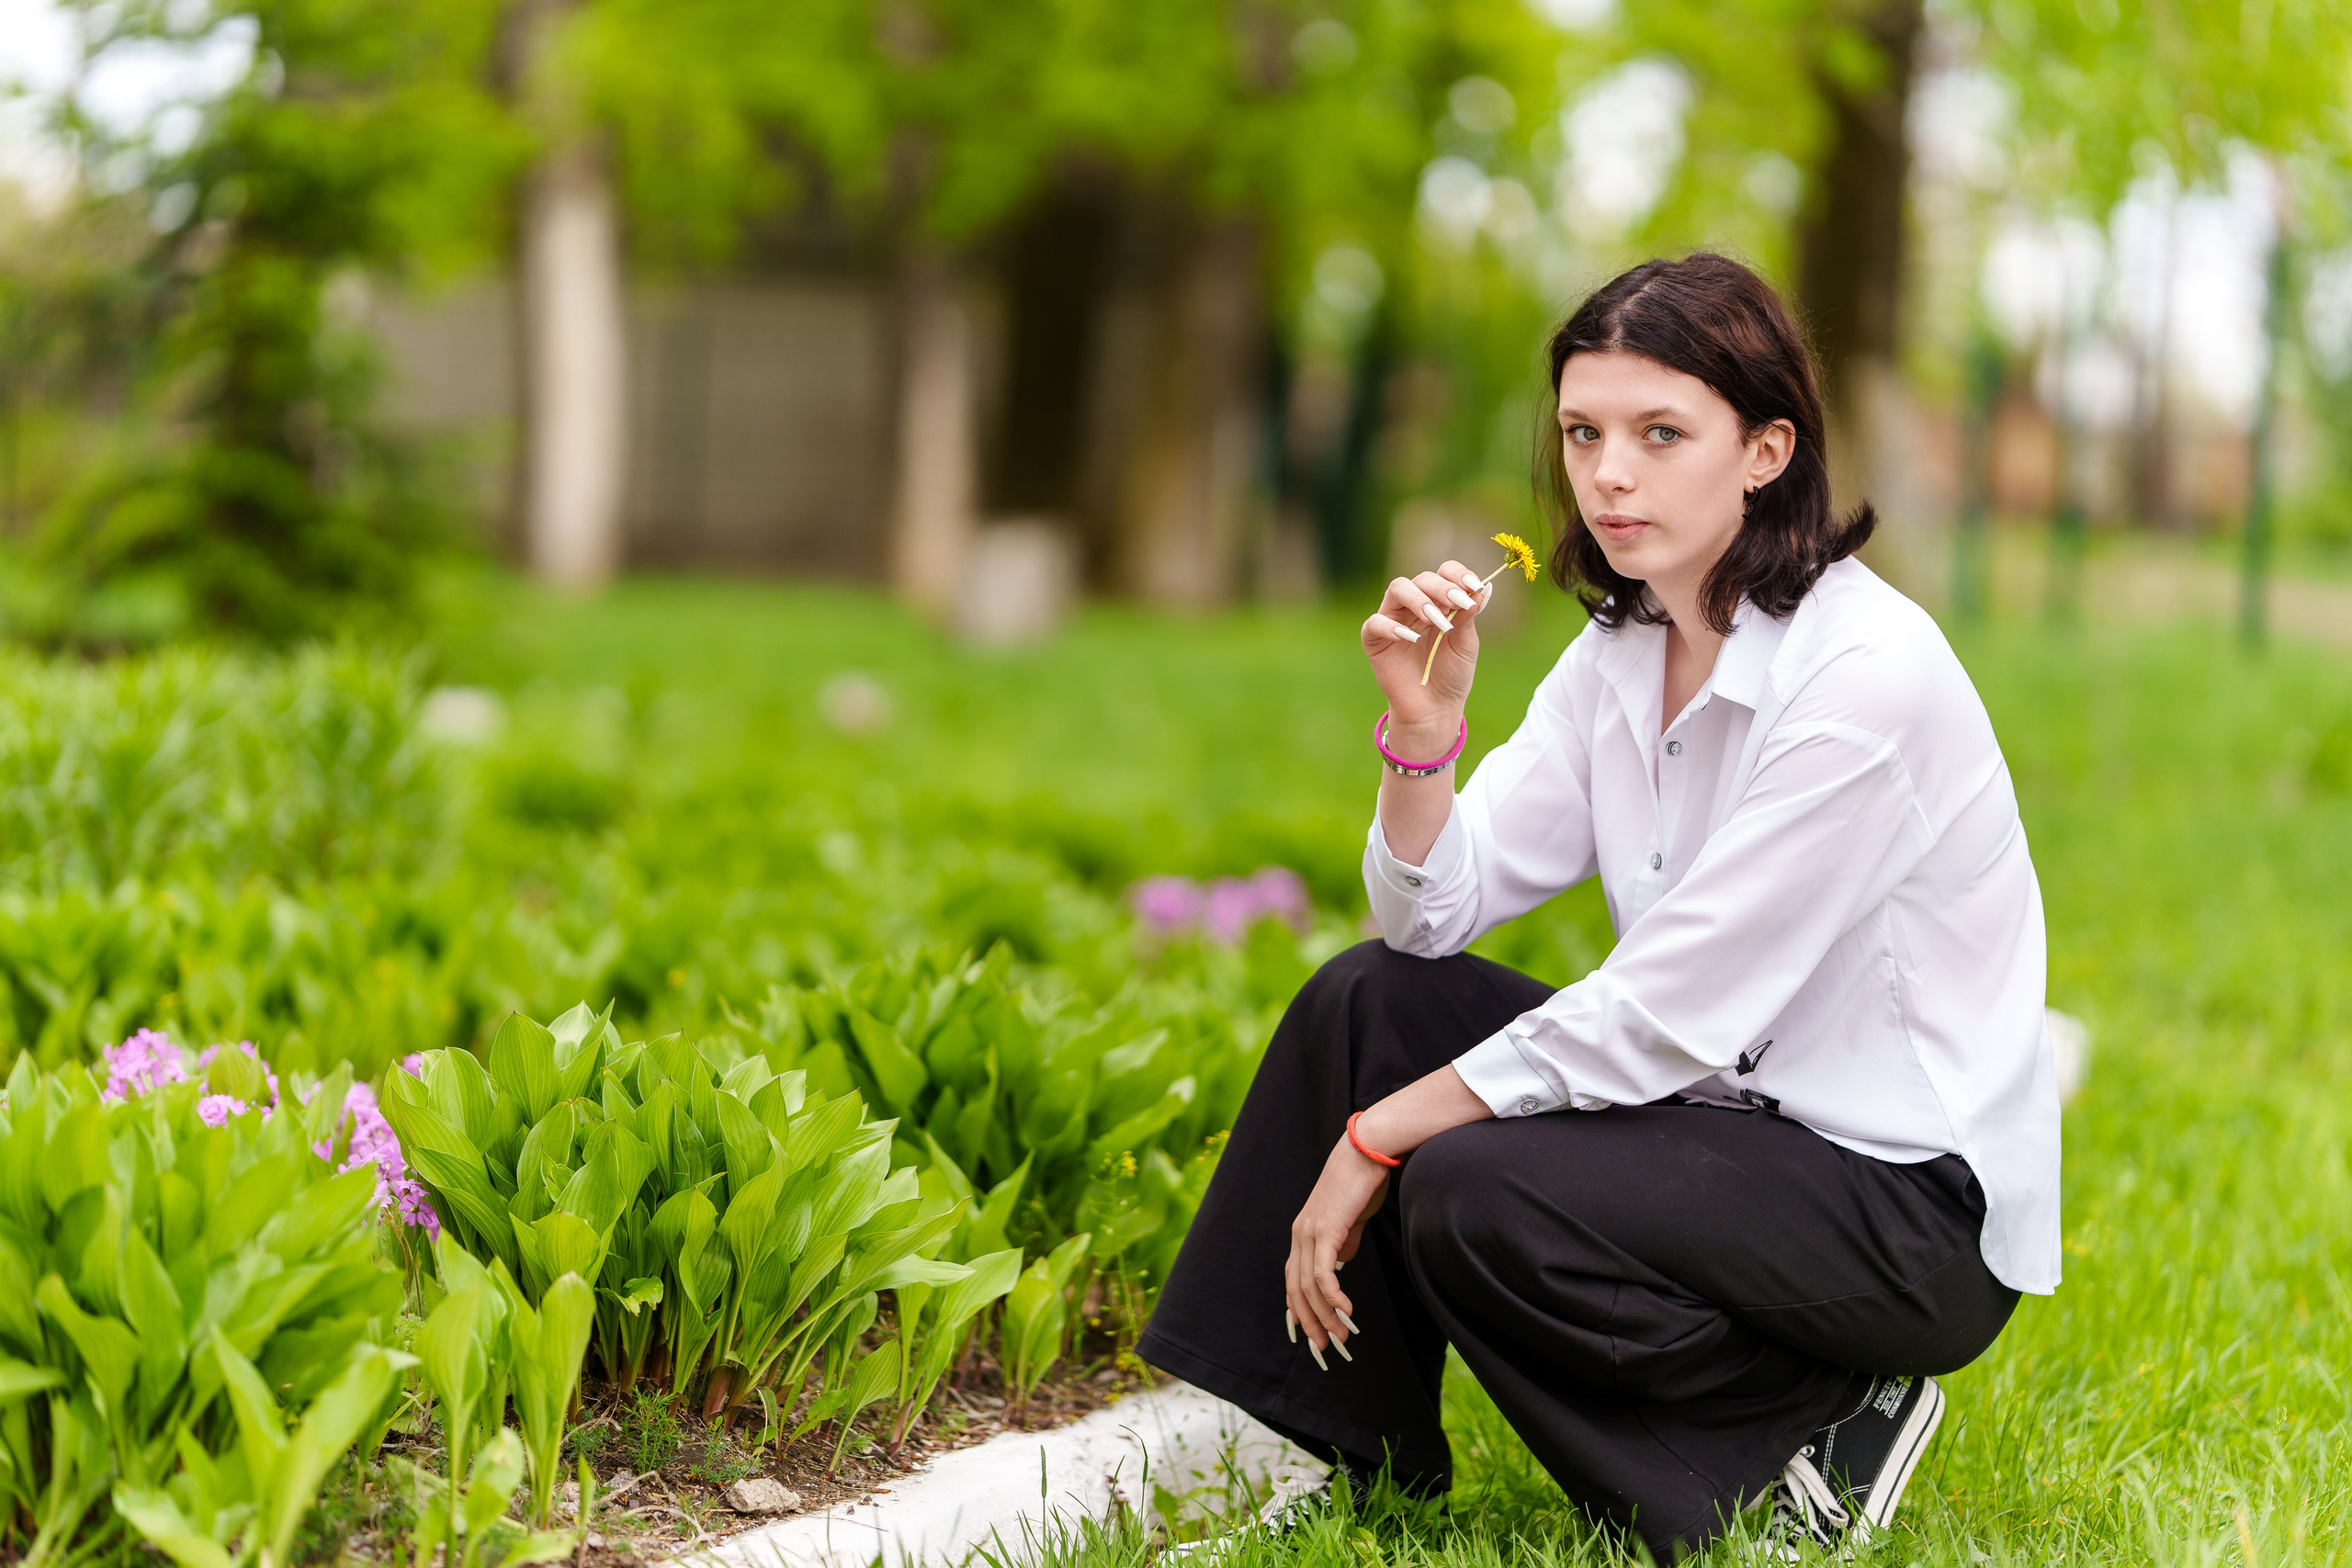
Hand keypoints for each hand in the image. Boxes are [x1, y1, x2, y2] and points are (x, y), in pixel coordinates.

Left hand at [1284, 1134, 1389, 1360]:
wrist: (1366, 1151)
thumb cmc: (1361, 1183)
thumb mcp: (1350, 1220)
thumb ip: (1344, 1242)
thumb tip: (1342, 1264)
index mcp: (1302, 1235)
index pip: (1292, 1282)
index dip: (1299, 1312)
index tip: (1310, 1337)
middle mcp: (1300, 1235)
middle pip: (1296, 1291)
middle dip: (1311, 1324)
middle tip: (1327, 1348)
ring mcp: (1309, 1232)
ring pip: (1309, 1288)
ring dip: (1325, 1317)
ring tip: (1342, 1337)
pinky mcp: (1326, 1230)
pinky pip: (1324, 1273)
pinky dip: (1333, 1297)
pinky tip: (1346, 1311)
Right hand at [1361, 562, 1490, 738]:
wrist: (1435, 708)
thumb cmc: (1451, 675)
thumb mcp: (1466, 645)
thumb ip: (1468, 617)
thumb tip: (1484, 589)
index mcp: (1439, 602)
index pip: (1444, 573)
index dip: (1458, 574)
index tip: (1474, 586)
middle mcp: (1415, 605)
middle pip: (1422, 578)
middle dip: (1442, 588)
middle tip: (1457, 604)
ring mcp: (1393, 620)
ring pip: (1397, 589)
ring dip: (1419, 600)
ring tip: (1436, 620)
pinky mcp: (1374, 640)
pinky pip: (1375, 623)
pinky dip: (1391, 627)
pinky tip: (1411, 639)